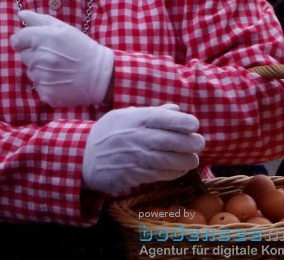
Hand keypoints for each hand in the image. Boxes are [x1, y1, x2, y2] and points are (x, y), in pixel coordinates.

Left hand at [11, 10, 113, 106]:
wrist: (100, 75)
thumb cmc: (82, 48)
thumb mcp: (63, 28)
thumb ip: (39, 20)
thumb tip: (20, 14)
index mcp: (43, 38)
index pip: (17, 40)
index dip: (24, 41)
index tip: (35, 43)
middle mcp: (40, 58)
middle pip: (24, 56)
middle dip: (35, 55)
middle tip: (54, 56)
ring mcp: (42, 77)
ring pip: (30, 72)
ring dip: (40, 70)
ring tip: (59, 68)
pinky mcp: (46, 93)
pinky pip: (38, 87)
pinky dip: (47, 84)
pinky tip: (60, 80)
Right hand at [82, 104, 203, 195]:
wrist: (84, 157)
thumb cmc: (108, 133)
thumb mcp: (125, 115)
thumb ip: (152, 112)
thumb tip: (176, 109)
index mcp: (135, 119)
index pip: (163, 118)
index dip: (183, 121)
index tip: (194, 124)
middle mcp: (136, 137)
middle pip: (169, 140)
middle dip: (190, 142)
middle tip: (200, 143)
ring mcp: (134, 157)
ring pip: (167, 160)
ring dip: (185, 160)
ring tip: (193, 159)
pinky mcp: (132, 174)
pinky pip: (158, 174)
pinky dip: (173, 173)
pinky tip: (179, 170)